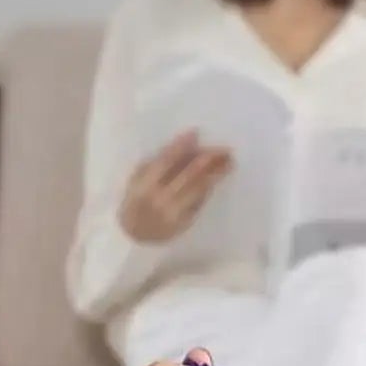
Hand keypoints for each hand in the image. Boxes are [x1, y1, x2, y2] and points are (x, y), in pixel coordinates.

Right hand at [118, 131, 233, 243]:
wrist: (135, 234)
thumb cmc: (136, 199)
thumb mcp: (138, 179)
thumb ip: (157, 164)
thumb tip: (183, 148)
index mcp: (146, 185)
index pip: (165, 161)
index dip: (180, 146)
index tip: (195, 132)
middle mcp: (161, 199)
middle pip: (189, 176)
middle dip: (207, 160)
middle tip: (225, 148)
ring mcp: (175, 212)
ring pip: (198, 189)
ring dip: (216, 174)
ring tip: (230, 162)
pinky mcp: (186, 222)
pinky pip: (200, 201)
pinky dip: (209, 186)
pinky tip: (219, 175)